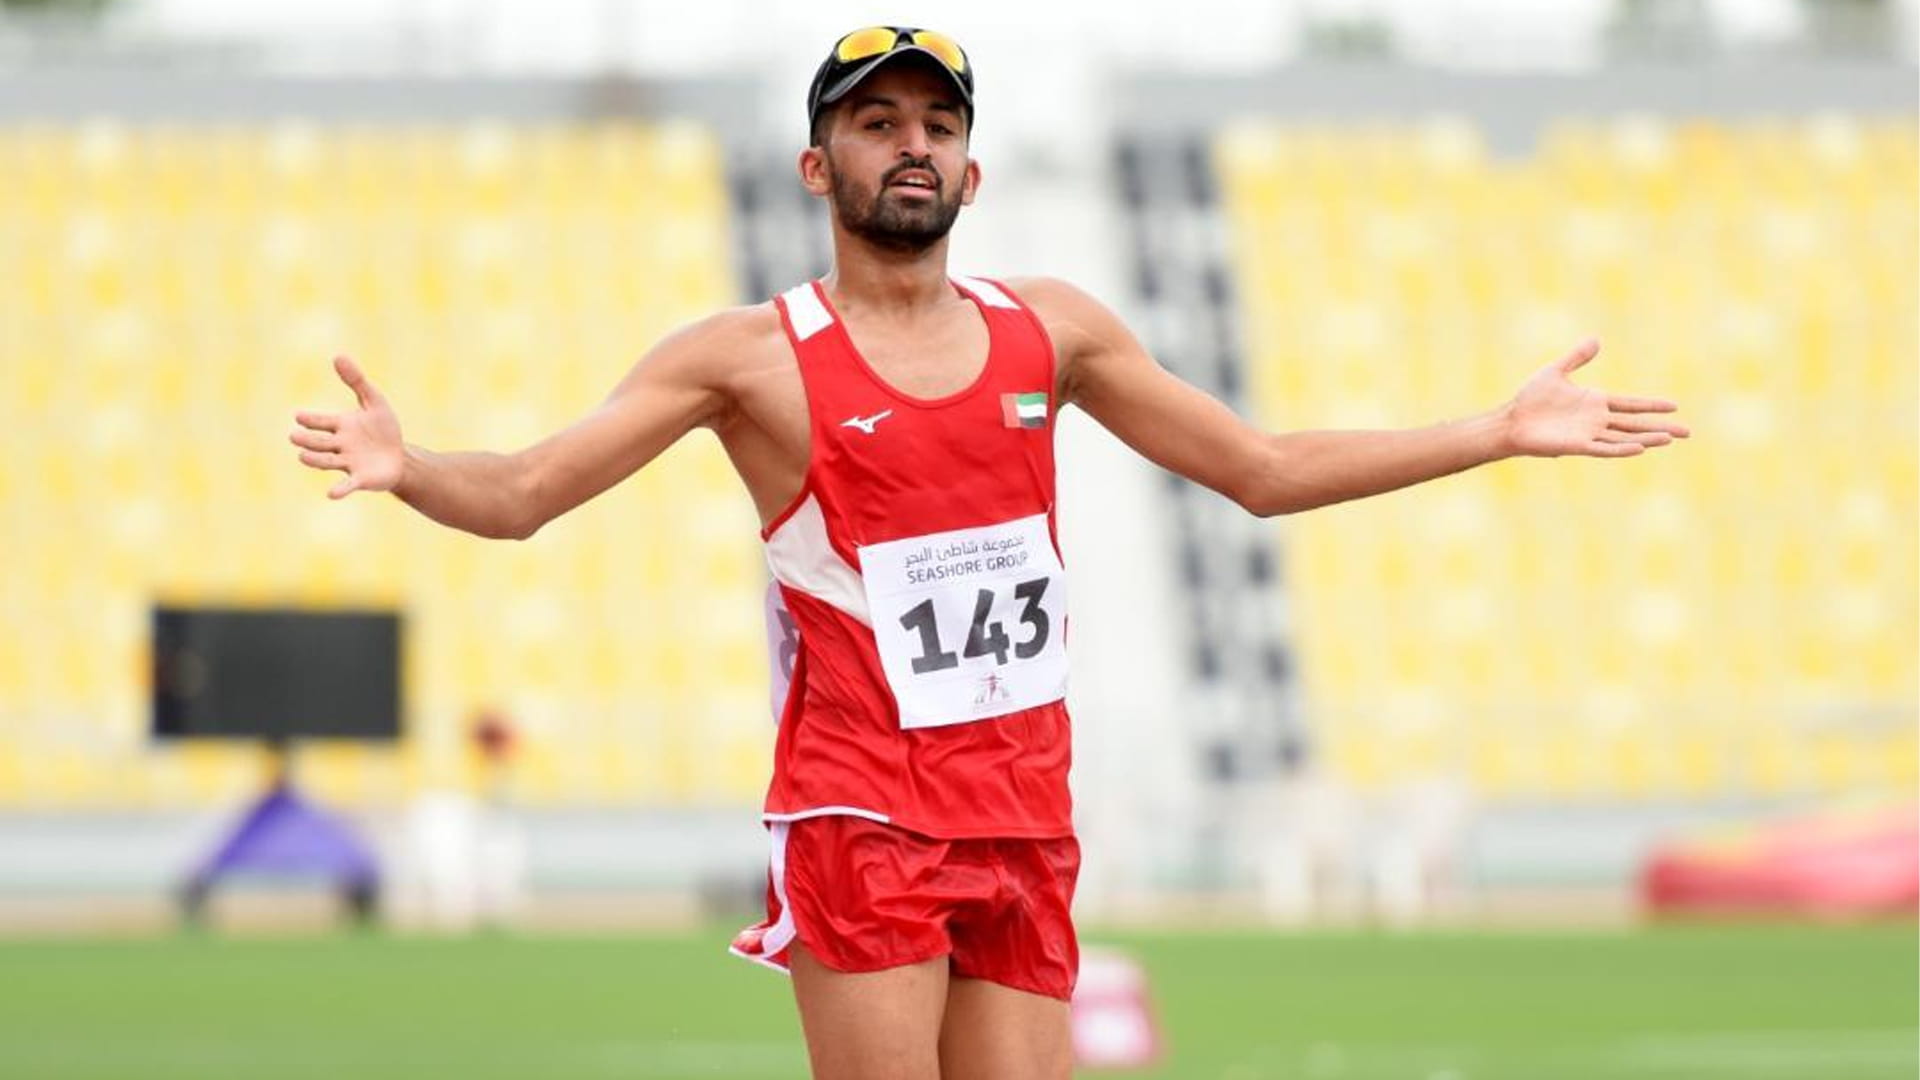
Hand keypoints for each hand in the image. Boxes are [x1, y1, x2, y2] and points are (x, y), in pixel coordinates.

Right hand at [290, 356, 405, 498]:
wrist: (401, 457)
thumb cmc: (384, 430)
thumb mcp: (374, 401)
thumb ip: (356, 381)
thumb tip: (338, 355)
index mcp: (340, 426)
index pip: (320, 421)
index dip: (310, 419)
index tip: (299, 416)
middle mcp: (339, 445)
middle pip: (318, 442)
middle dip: (306, 439)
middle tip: (294, 436)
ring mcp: (348, 463)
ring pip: (326, 461)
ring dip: (315, 460)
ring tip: (302, 456)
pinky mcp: (360, 479)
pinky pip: (347, 485)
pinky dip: (339, 490)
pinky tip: (331, 494)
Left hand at [1502, 338, 1687, 457]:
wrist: (1511, 420)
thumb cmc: (1531, 398)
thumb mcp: (1556, 371)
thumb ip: (1577, 357)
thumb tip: (1597, 339)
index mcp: (1596, 402)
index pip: (1631, 404)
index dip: (1651, 405)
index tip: (1674, 406)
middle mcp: (1597, 420)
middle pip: (1635, 424)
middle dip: (1660, 427)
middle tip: (1687, 432)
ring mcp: (1588, 434)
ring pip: (1625, 437)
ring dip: (1647, 438)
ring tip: (1669, 439)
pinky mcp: (1577, 445)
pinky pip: (1604, 448)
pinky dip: (1621, 448)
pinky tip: (1639, 448)